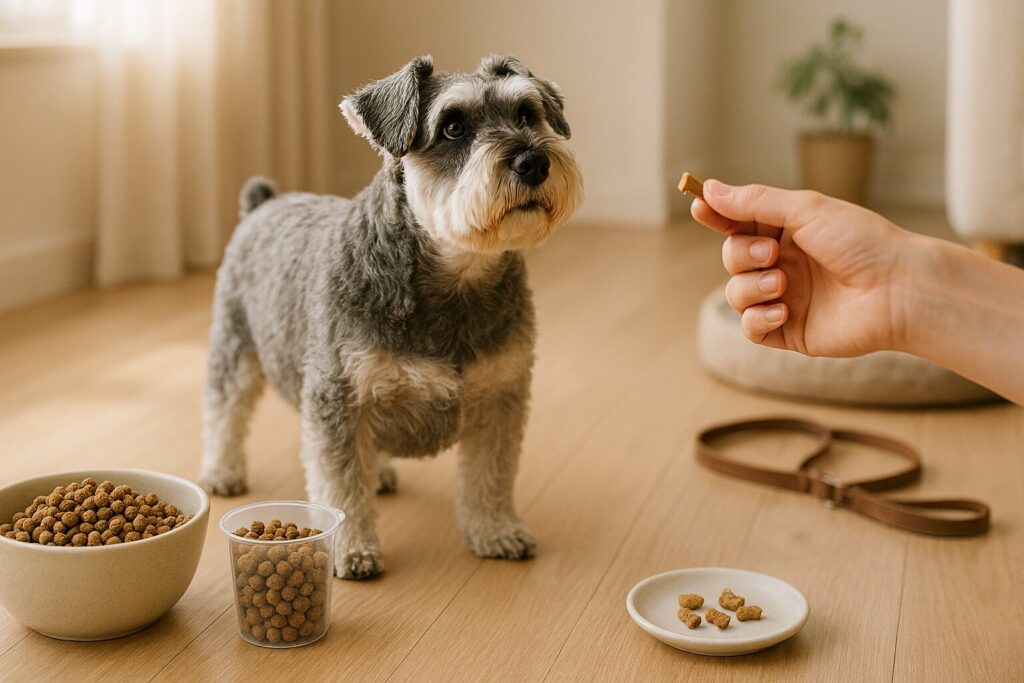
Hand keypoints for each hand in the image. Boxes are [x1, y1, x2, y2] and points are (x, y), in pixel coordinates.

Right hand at [692, 180, 910, 356]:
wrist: (899, 289)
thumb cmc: (862, 242)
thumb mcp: (805, 210)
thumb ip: (753, 202)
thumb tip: (708, 189)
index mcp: (788, 231)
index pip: (739, 222)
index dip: (716, 215)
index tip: (698, 206)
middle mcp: (783, 263)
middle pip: (731, 257)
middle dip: (741, 255)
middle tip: (772, 255)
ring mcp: (784, 297)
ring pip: (736, 292)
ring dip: (751, 286)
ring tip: (784, 285)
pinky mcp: (789, 331)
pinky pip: (750, 327)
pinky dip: (757, 318)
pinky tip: (781, 311)